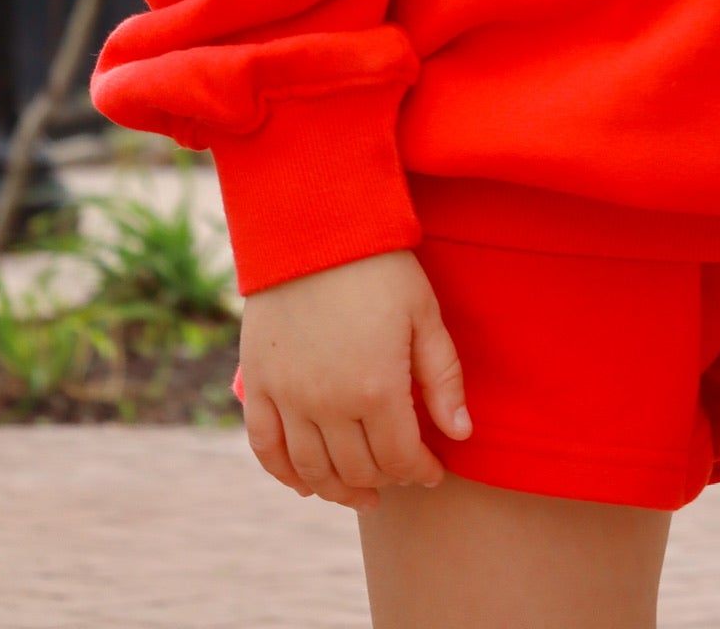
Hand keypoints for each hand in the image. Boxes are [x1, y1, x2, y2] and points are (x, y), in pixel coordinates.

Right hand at [239, 249, 469, 512]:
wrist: (312, 226)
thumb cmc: (379, 265)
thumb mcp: (424, 314)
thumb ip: (443, 378)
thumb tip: (461, 434)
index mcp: (376, 388)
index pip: (401, 457)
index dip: (421, 472)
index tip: (434, 471)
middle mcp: (328, 404)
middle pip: (359, 469)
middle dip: (386, 479)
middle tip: (401, 474)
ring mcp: (288, 397)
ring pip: (313, 470)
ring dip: (339, 491)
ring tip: (361, 494)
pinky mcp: (258, 385)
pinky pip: (265, 448)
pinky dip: (285, 475)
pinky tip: (306, 485)